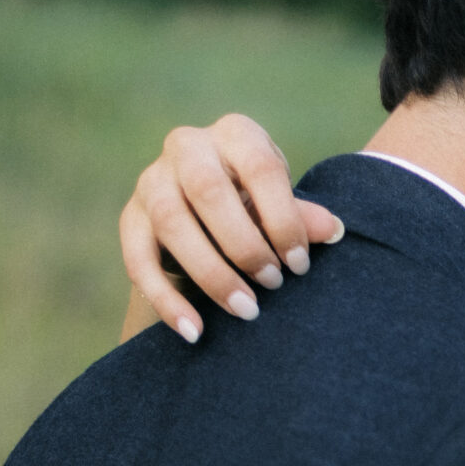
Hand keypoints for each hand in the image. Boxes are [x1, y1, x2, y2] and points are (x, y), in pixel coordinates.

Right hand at [119, 115, 344, 343]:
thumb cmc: (258, 205)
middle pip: (208, 192)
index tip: (299, 264)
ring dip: (211, 273)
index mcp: (236, 134)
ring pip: (172, 223)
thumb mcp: (282, 205)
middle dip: (245, 246)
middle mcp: (187, 148)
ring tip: (247, 310)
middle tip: (273, 285)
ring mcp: (153, 181)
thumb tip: (333, 230)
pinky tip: (194, 330)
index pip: (260, 167)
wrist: (210, 210)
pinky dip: (166, 299)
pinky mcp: (131, 218)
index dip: (283, 218)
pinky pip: (138, 259)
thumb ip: (302, 216)